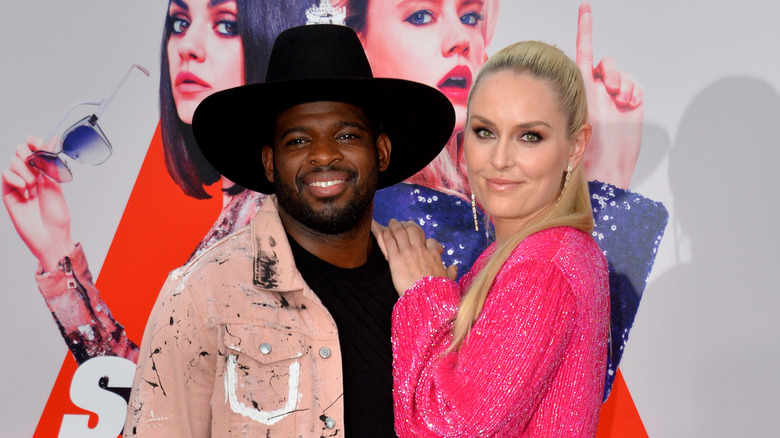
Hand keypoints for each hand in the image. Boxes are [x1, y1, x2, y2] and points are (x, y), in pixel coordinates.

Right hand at [2, 135, 74, 271]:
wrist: (51, 236)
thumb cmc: (57, 214)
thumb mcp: (56, 185)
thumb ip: (51, 162)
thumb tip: (53, 139)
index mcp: (45, 172)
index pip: (34, 148)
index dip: (33, 141)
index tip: (36, 142)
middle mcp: (30, 176)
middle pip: (20, 151)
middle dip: (28, 156)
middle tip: (37, 171)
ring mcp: (18, 184)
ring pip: (13, 162)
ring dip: (24, 172)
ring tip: (32, 188)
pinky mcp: (8, 194)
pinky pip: (5, 175)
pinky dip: (15, 180)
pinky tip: (24, 192)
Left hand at [372, 220, 455, 295]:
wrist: (425, 300)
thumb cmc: (438, 293)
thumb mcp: (449, 281)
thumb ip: (451, 272)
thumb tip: (454, 266)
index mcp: (434, 255)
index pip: (430, 241)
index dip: (425, 239)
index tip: (421, 239)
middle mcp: (421, 250)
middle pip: (414, 230)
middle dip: (408, 225)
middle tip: (403, 224)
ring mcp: (408, 253)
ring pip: (401, 232)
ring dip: (395, 225)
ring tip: (392, 222)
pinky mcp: (395, 259)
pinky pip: (390, 242)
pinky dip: (386, 234)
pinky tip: (384, 231)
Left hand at [576, 2, 643, 188]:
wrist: (603, 168)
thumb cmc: (580, 149)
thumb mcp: (570, 118)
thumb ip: (572, 96)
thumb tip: (580, 79)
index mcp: (578, 88)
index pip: (581, 53)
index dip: (585, 30)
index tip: (585, 8)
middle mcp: (596, 89)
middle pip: (604, 62)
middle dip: (610, 71)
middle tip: (611, 90)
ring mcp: (614, 96)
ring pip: (619, 73)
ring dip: (621, 82)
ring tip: (618, 100)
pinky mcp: (630, 104)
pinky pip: (635, 86)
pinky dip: (633, 91)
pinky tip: (627, 104)